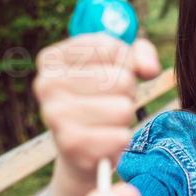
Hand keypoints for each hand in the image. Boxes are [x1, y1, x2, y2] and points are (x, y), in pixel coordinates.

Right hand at [35, 33, 160, 182]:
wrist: (81, 147)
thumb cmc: (102, 96)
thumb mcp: (121, 65)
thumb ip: (140, 54)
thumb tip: (150, 68)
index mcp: (52, 58)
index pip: (112, 48)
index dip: (126, 62)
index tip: (112, 71)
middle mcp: (46, 84)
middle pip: (122, 79)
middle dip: (128, 91)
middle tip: (110, 100)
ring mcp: (55, 116)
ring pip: (123, 108)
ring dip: (124, 115)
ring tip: (107, 118)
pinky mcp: (70, 145)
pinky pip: (121, 137)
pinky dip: (121, 138)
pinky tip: (103, 139)